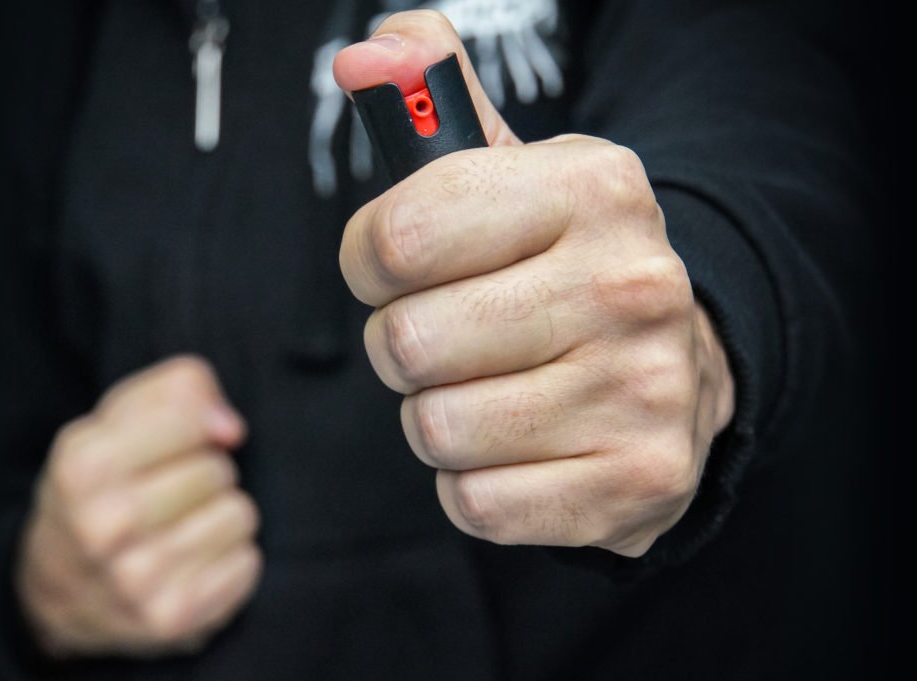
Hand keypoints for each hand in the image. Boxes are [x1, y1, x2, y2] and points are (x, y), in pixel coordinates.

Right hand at [16, 356, 261, 656]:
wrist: (57, 586)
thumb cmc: (101, 485)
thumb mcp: (116, 419)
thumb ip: (178, 389)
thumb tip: (230, 428)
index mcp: (84, 467)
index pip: (190, 419)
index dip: (193, 425)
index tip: (175, 441)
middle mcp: (104, 525)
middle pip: (218, 469)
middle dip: (205, 473)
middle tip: (171, 492)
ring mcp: (136, 579)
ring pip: (239, 514)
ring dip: (221, 516)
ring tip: (182, 526)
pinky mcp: (172, 618)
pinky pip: (247, 563)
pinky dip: (229, 560)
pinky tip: (192, 563)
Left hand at [335, 11, 734, 556]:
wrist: (678, 367)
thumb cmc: (561, 268)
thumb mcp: (511, 170)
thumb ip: (428, 100)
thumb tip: (363, 56)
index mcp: (591, 189)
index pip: (400, 235)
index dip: (369, 261)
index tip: (393, 267)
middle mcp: (630, 286)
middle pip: (407, 345)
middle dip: (402, 347)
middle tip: (448, 336)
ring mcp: (643, 391)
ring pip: (434, 429)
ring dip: (437, 416)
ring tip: (490, 389)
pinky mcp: (637, 481)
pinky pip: (476, 503)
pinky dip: (474, 482)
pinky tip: (518, 447)